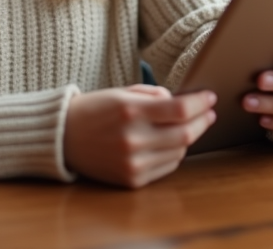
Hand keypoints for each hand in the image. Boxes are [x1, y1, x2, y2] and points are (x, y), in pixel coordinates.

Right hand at [63, 84, 216, 187]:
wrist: (63, 138)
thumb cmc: (94, 111)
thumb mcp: (122, 93)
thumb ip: (154, 95)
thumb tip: (183, 101)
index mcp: (131, 112)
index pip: (180, 109)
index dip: (200, 103)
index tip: (210, 97)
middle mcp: (133, 140)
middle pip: (185, 133)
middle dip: (203, 121)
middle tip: (209, 113)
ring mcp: (133, 163)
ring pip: (179, 152)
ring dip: (188, 138)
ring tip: (187, 126)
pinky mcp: (132, 180)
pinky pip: (167, 167)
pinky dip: (174, 154)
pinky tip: (170, 143)